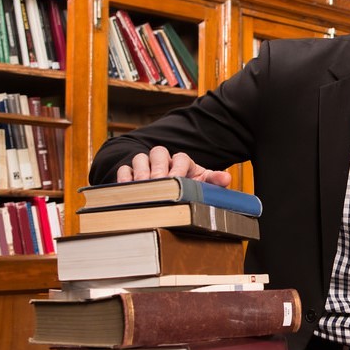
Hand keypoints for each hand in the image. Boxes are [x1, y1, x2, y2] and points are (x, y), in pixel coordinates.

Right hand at [116, 145, 231, 186]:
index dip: (178, 167)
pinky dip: (125, 179)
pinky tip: (129, 191)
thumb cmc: (189, 190)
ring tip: (144, 189)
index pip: (180, 157)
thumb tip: (226, 178)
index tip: (177, 180)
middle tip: (159, 184)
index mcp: (183, 162)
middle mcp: (164, 161)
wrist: (171, 198)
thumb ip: (213, 181)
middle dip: (158, 168)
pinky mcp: (131, 175)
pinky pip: (124, 170)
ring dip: (141, 172)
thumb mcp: (202, 186)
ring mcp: (146, 166)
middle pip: (158, 152)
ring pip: (139, 158)